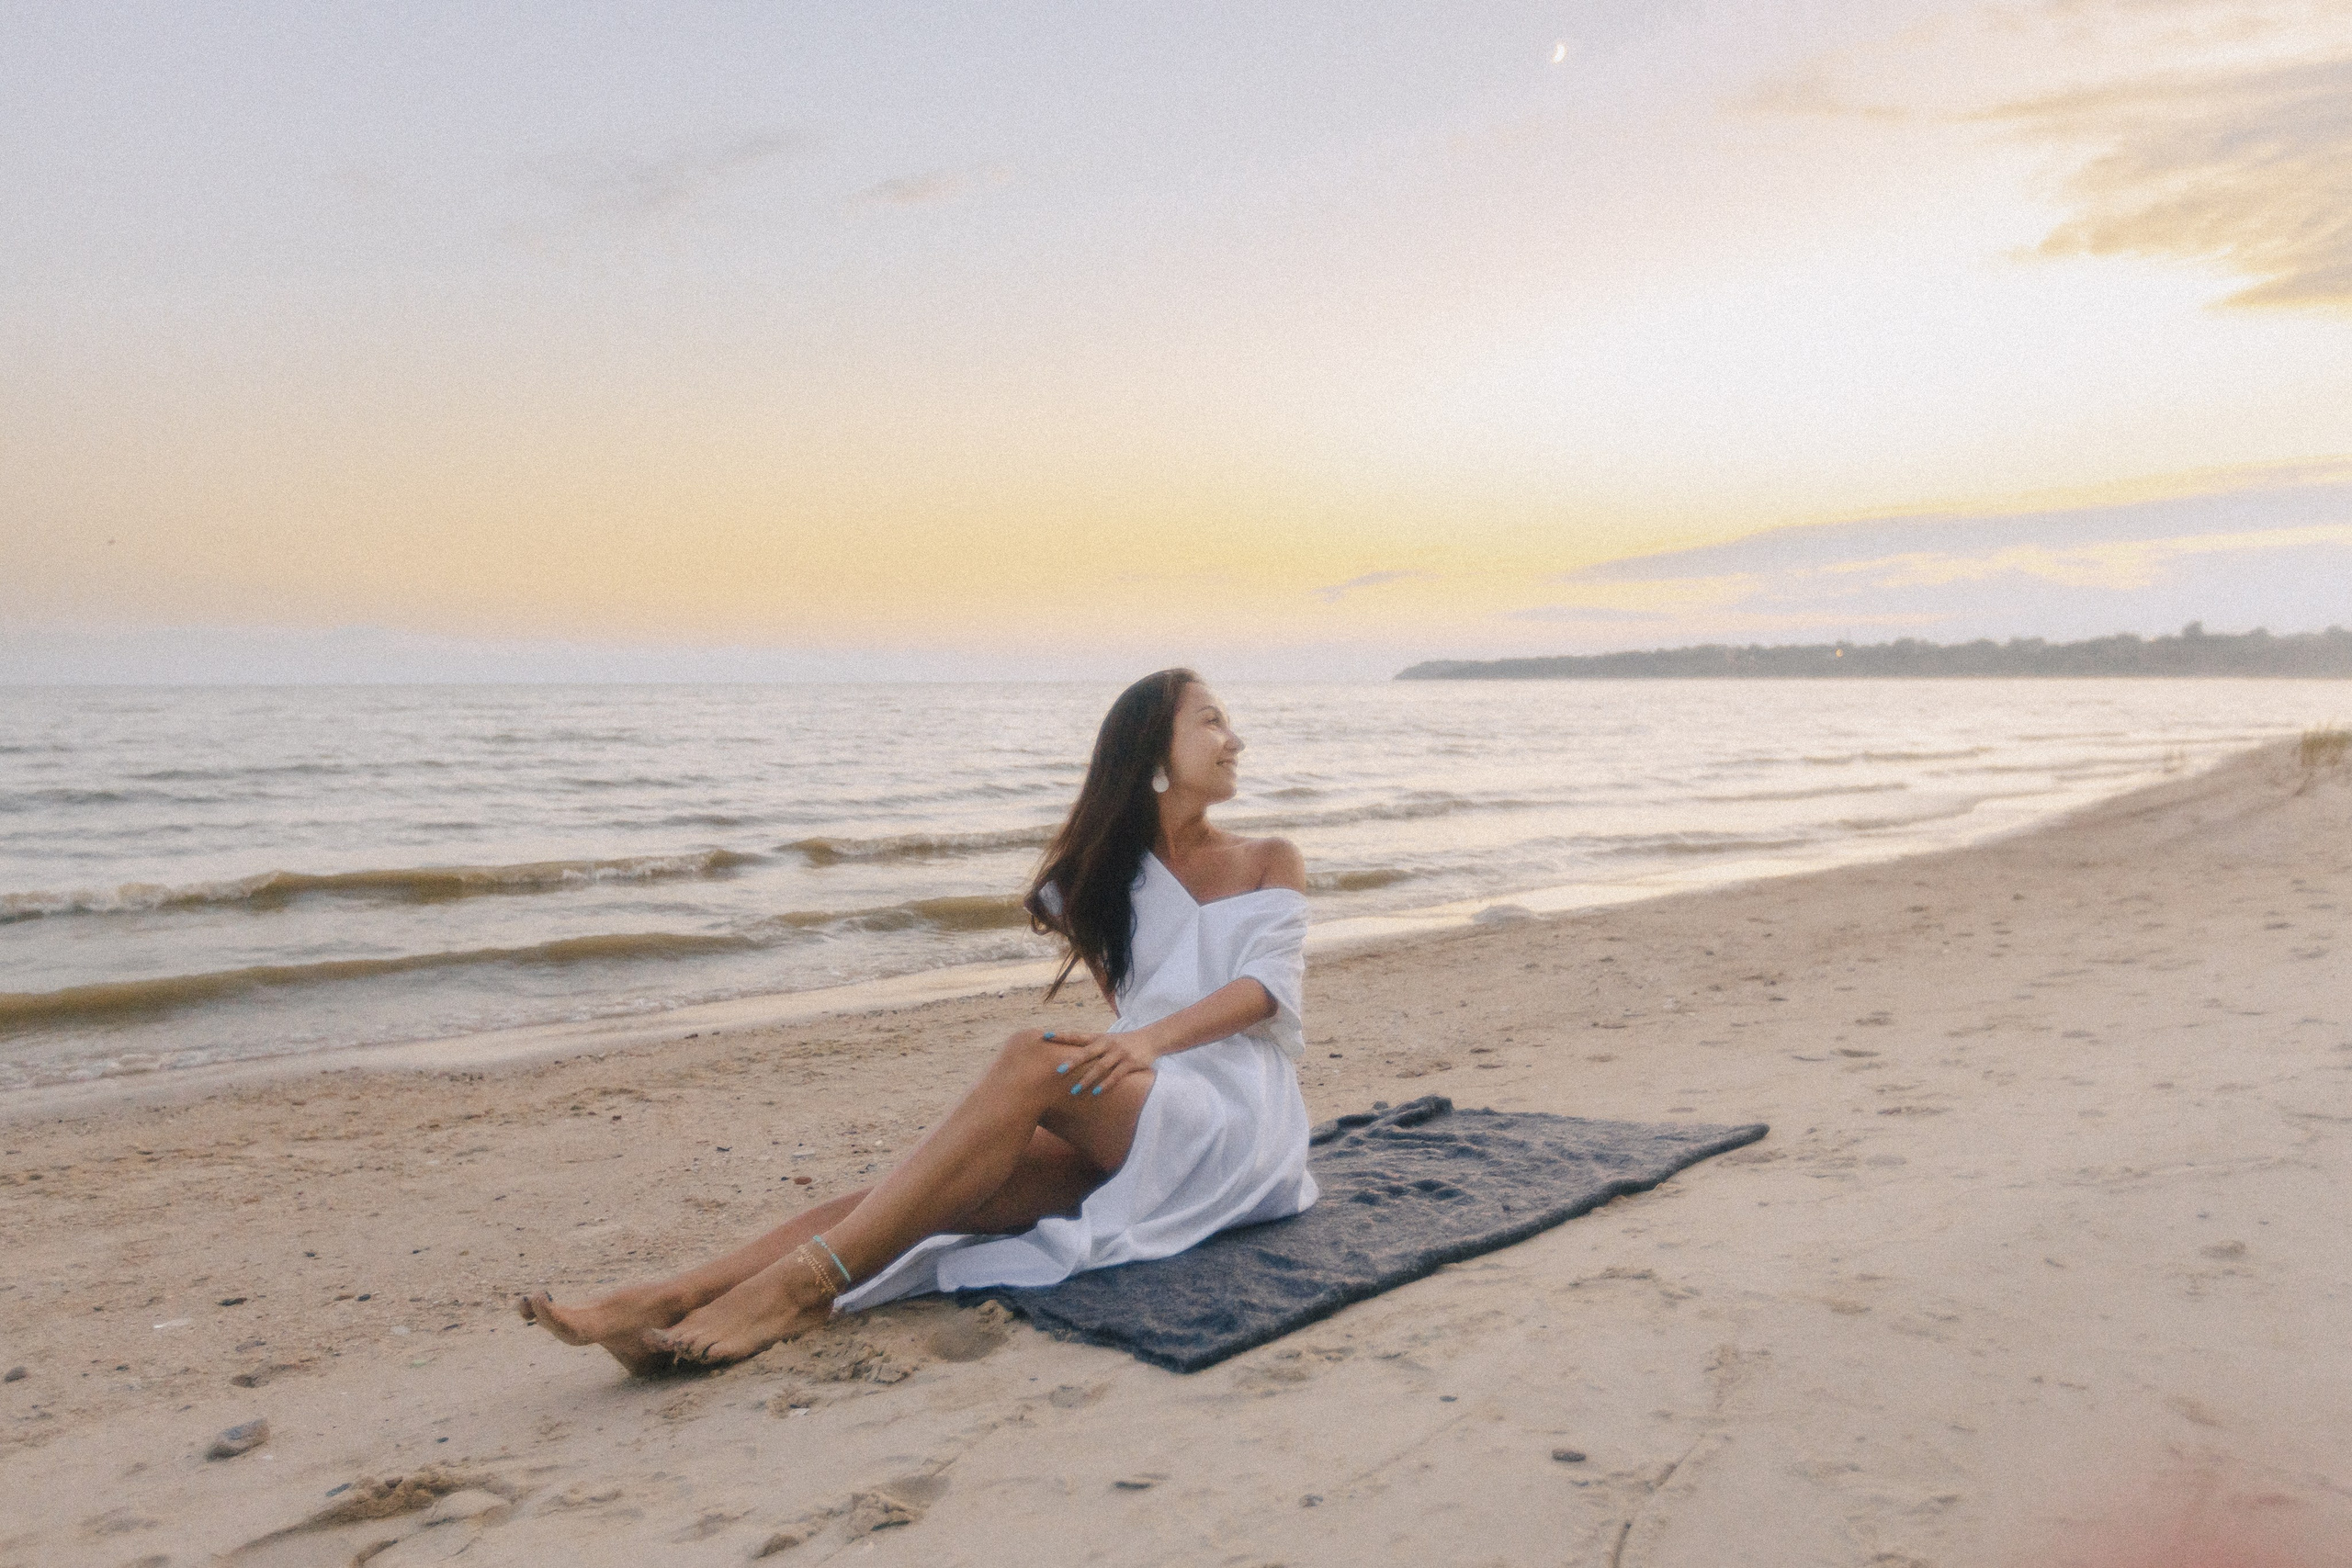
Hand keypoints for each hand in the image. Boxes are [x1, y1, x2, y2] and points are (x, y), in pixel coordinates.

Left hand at [1044, 1028, 1158, 1097]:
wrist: (1151, 1039)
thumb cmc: (1122, 1042)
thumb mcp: (1106, 1040)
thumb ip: (1090, 1047)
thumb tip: (1067, 1057)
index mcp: (1099, 1038)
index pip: (1077, 1036)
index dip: (1061, 1035)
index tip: (1045, 1035)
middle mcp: (1107, 1044)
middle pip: (1087, 1053)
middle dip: (1073, 1062)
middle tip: (1058, 1071)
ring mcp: (1119, 1053)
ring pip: (1100, 1067)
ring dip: (1087, 1079)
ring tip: (1074, 1091)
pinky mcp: (1130, 1063)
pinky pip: (1116, 1075)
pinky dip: (1106, 1084)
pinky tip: (1097, 1092)